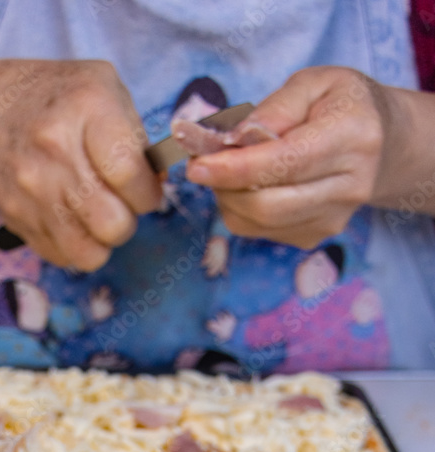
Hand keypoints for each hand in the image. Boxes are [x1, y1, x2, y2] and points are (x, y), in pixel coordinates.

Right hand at [0, 59, 160, 270]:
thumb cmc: (57, 99)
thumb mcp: (105, 90)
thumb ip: (138, 138)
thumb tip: (157, 185)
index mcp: (85, 109)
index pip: (129, 173)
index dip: (148, 193)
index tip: (146, 190)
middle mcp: (54, 151)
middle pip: (112, 224)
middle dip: (127, 220)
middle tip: (120, 204)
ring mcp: (31, 189)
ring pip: (89, 253)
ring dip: (102, 240)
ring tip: (97, 215)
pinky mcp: (15, 218)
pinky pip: (62, 256)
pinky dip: (75, 246)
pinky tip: (71, 219)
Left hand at [186, 66, 400, 248]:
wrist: (383, 145)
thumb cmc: (341, 106)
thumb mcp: (313, 84)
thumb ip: (273, 109)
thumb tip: (233, 140)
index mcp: (352, 137)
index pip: (285, 163)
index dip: (236, 168)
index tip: (198, 165)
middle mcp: (349, 186)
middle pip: (268, 205)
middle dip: (224, 187)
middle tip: (203, 164)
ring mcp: (334, 219)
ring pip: (259, 223)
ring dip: (228, 199)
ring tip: (228, 171)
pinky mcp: (317, 237)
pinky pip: (261, 232)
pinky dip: (241, 211)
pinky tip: (248, 187)